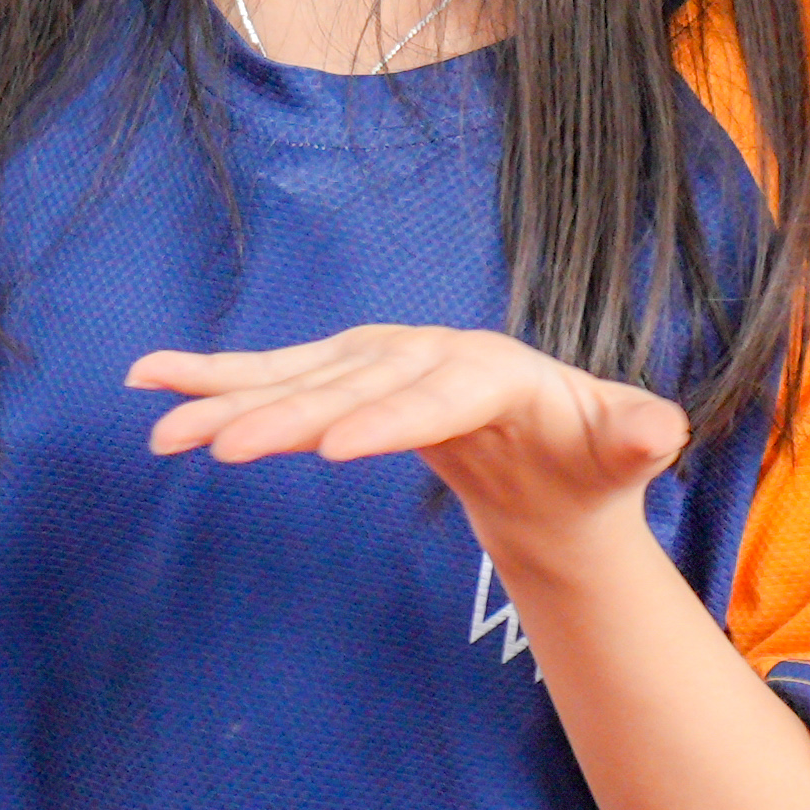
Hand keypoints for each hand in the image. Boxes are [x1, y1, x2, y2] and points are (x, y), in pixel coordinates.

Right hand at [127, 325, 686, 578]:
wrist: (552, 456)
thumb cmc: (588, 458)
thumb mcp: (624, 453)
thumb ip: (637, 437)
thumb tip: (657, 429)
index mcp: (497, 369)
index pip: (437, 393)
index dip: (387, 419)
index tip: (334, 449)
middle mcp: (429, 352)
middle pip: (350, 384)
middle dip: (283, 414)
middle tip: (220, 445)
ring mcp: (381, 359)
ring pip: (297, 380)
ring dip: (225, 398)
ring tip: (163, 421)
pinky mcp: (345, 376)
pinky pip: (274, 378)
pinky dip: (212, 379)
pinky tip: (152, 382)